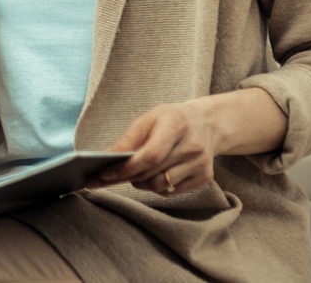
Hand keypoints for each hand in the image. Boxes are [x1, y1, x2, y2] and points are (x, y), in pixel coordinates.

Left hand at [86, 101, 216, 195]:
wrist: (206, 123)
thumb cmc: (171, 120)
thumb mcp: (148, 119)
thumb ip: (128, 140)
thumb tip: (107, 158)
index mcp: (176, 126)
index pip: (150, 156)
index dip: (126, 168)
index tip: (104, 174)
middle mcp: (193, 147)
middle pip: (153, 173)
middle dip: (127, 177)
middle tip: (109, 177)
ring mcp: (201, 164)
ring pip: (161, 186)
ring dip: (140, 184)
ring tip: (133, 175)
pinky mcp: (205, 178)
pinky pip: (171, 192)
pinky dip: (156, 188)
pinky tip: (151, 177)